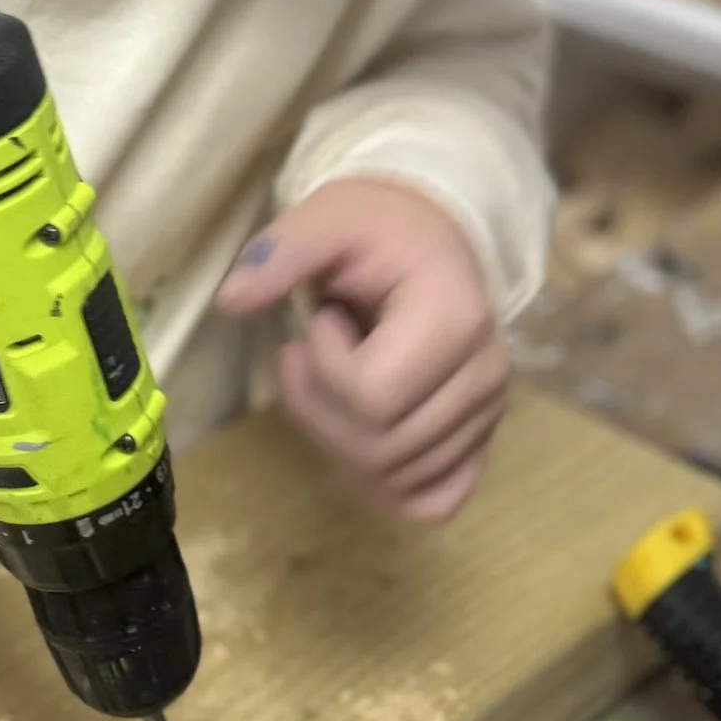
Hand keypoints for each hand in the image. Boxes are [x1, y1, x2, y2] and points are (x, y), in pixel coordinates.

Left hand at [216, 178, 508, 521]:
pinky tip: (357, 437)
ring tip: (336, 381)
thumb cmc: (376, 228)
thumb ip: (282, 253)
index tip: (323, 321)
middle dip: (318, 408)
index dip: (324, 369)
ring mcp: (488, 416)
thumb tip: (232, 301)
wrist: (429, 239)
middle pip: (380, 449)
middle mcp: (485, 377)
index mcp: (456, 319)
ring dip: (339, 441)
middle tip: (309, 355)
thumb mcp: (326, 219)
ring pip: (396, 481)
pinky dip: (387, 488)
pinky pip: (435, 502)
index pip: (373, 397)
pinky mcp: (480, 441)